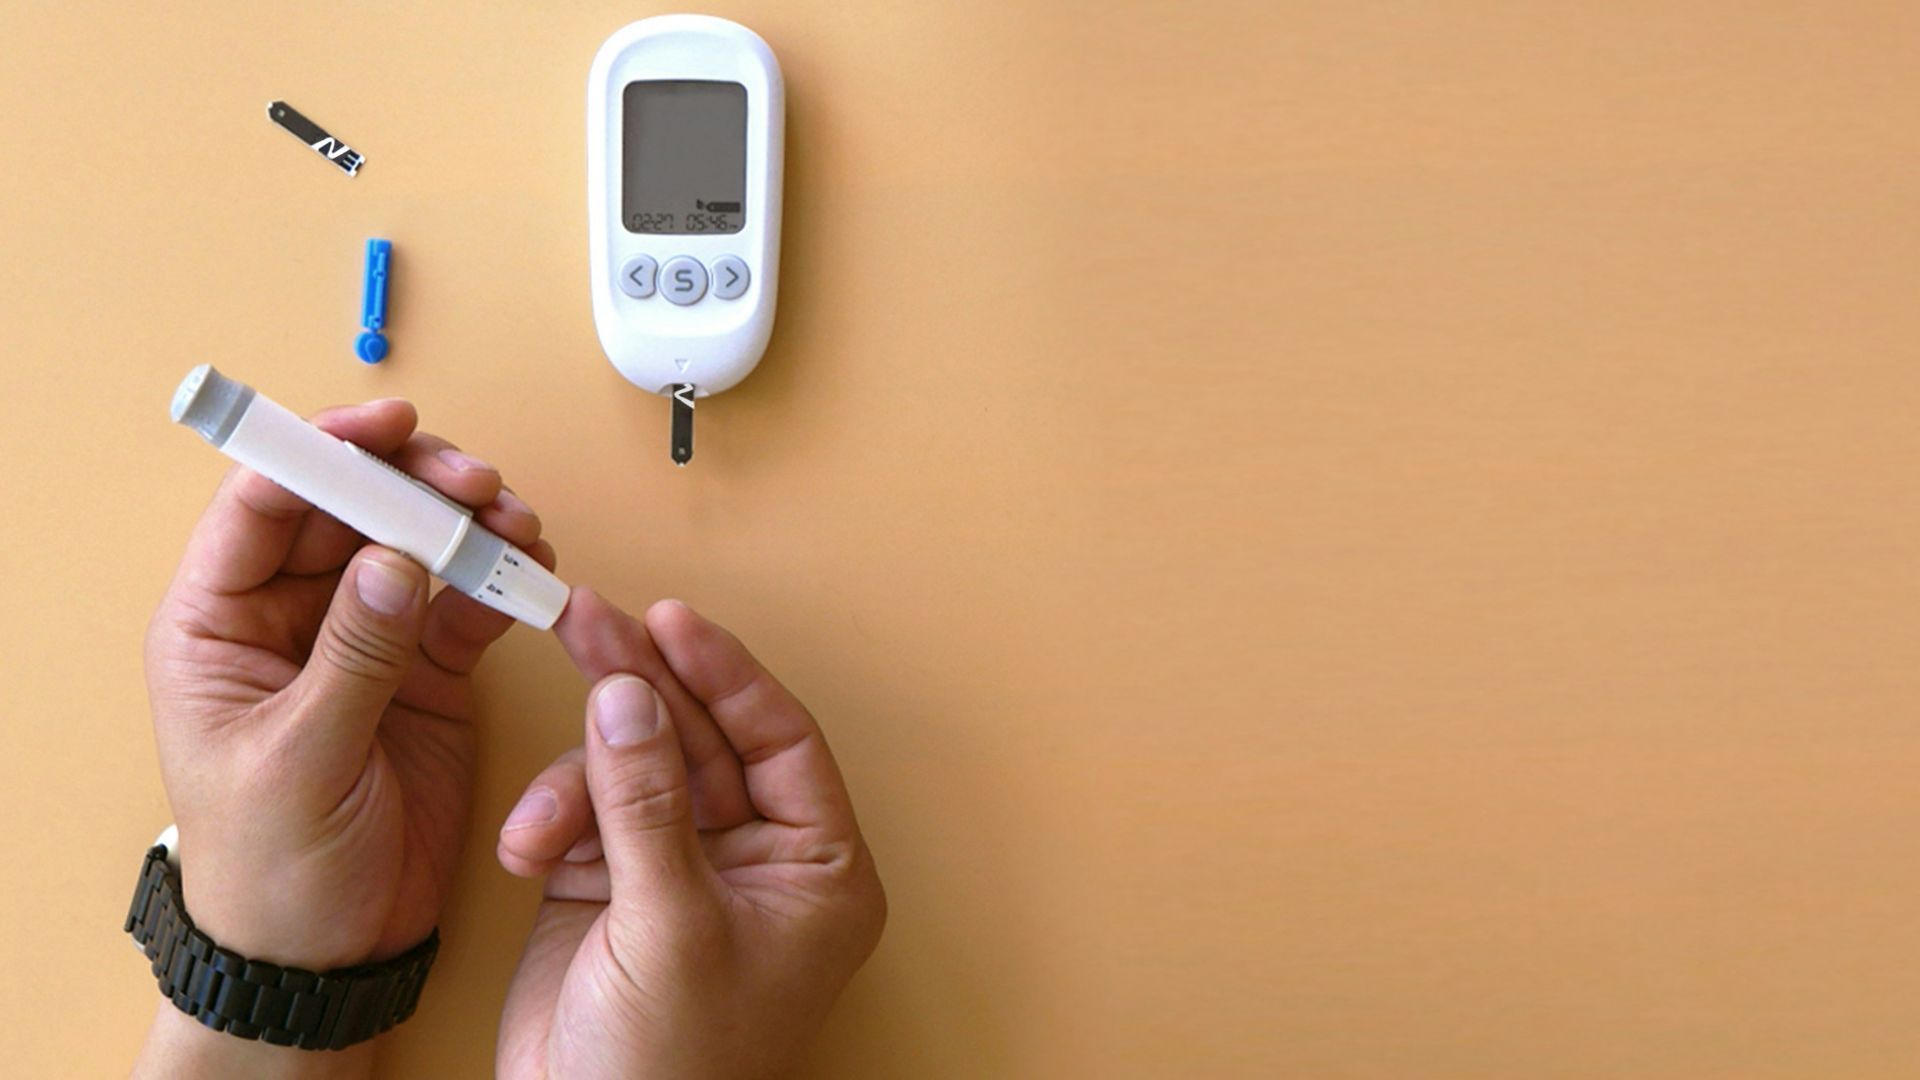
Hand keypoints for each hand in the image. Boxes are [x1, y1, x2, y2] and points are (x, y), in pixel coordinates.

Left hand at [136, 398, 553, 1075]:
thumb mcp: (301, 761)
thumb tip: (396, 560)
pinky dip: (502, 578)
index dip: (320, 453)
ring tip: (518, 527)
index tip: (385, 428)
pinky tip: (531, 571)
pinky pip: (466, 598)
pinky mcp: (427, 669)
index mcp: (219, 627)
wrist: (328, 954)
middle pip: (350, 508)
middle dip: (416, 483)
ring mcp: (364, 637)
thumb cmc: (274, 868)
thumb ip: (351, 656)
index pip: (261, 508)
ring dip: (470, 523)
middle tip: (476, 484)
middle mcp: (290, 616)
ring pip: (416, 542)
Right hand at [494, 590, 886, 1078]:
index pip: (780, 737)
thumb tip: (630, 694)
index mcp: (816, 868)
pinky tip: (531, 851)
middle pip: (703, 737)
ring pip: (634, 768)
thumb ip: (648, 802)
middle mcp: (756, 858)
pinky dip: (553, 822)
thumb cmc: (673, 1068)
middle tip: (587, 619)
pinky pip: (586, 812)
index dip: (725, 672)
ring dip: (580, 777)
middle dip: (642, 685)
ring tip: (546, 820)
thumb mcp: (670, 924)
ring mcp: (682, 867)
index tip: (670, 619)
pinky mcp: (614, 883)